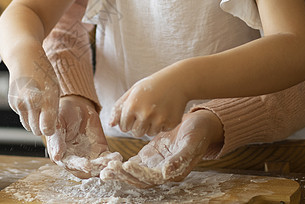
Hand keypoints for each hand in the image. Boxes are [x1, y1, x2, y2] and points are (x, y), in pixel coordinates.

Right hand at [7, 52, 59, 135]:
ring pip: (28, 126)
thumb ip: (53, 110)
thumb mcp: (54, 89)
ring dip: (33, 121)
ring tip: (39, 106)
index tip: (52, 125)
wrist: (23, 58)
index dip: (50, 129)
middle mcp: (30, 104)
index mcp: (45, 100)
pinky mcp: (12, 104)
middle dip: (42, 126)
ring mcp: (19, 104)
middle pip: (36, 130)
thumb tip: (51, 128)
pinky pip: (22, 116)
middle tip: (46, 114)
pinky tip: (29, 99)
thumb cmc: (43, 72)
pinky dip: (26, 112)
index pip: (47, 129)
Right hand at [46, 95, 122, 178]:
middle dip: (96, 169)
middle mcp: (74, 160)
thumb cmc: (63, 114)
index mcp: (61, 155)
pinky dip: (112, 160)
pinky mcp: (100, 152)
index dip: (78, 166)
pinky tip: (117, 157)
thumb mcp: (58, 124)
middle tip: (105, 164)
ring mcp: (88, 157)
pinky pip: (107, 160)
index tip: (87, 165)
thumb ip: (57, 140)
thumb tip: (57, 157)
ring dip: (106, 166)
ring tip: (113, 161)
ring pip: (98, 168)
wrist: (77, 106)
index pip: (70, 164)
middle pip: (85, 170)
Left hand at [101, 110, 223, 186]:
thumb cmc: (199, 133)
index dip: (138, 174)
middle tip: (108, 170)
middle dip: (123, 176)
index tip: (125, 165)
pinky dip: (121, 165)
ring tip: (104, 170)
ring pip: (134, 174)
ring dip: (119, 173)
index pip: (151, 179)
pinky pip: (133, 164)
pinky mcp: (149, 156)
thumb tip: (166, 173)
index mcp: (173, 172)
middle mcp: (162, 172)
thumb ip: (180, 159)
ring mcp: (154, 165)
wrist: (200, 124)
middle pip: (139, 180)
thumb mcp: (192, 144)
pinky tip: (109, 161)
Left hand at [110, 66, 190, 136]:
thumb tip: (111, 124)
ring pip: (149, 133)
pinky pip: (162, 130)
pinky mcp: (171, 123)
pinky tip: (165, 111)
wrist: (177, 82)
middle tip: (145, 113)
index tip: (133, 114)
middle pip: (136, 133)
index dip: (128, 122)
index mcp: (132, 106)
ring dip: (150, 126)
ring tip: (155, 111)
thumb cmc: (151, 86)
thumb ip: (119, 108)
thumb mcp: (132, 92)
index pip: (124, 127)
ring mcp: (159, 120)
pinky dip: (162, 124)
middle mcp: (145, 114)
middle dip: (138, 126)